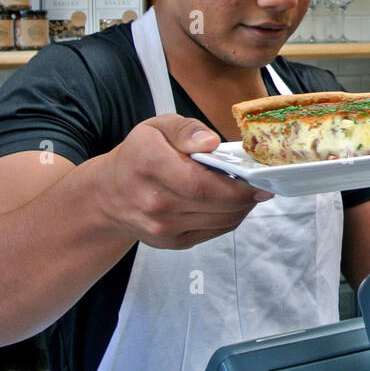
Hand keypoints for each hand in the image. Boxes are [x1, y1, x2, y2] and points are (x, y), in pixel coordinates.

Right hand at [98, 114, 270, 249]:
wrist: (107, 193)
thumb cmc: (138, 155)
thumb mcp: (158, 127)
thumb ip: (186, 129)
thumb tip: (211, 142)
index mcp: (151, 166)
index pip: (202, 184)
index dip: (236, 186)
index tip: (259, 180)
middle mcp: (154, 202)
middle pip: (215, 205)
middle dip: (245, 196)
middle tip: (261, 185)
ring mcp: (161, 228)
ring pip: (219, 222)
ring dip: (241, 208)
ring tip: (248, 193)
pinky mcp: (170, 242)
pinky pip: (212, 232)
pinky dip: (228, 219)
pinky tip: (231, 204)